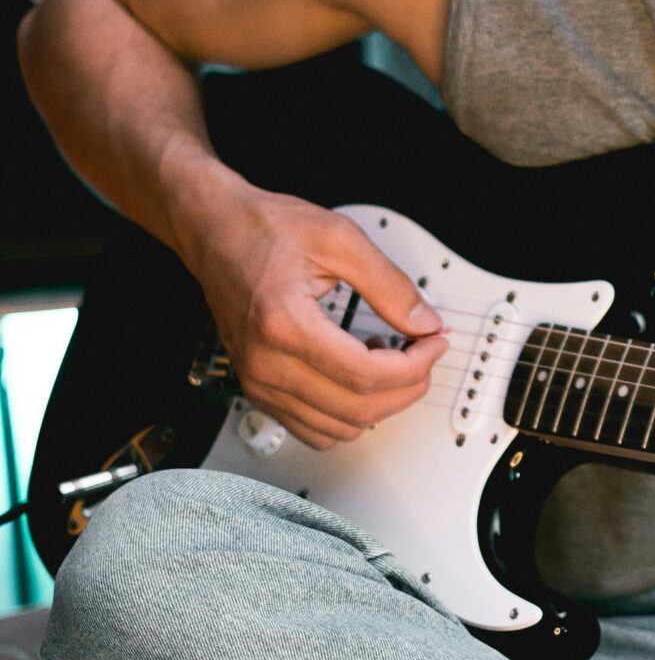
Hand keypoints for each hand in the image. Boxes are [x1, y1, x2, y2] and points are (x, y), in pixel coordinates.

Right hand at [187, 188, 446, 448]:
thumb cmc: (264, 229)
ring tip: (389, 360)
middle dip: (407, 386)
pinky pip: (312, 429)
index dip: (415, 365)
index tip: (434, 343)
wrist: (214, 231)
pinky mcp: (257, 388)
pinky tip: (358, 378)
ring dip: (379, 404)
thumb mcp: (339, 239)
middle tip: (423, 353)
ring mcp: (258, 381)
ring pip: (339, 428)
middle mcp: (265, 363)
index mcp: (284, 324)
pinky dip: (348, 415)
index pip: (367, 374)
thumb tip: (424, 322)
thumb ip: (389, 285)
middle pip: (358, 409)